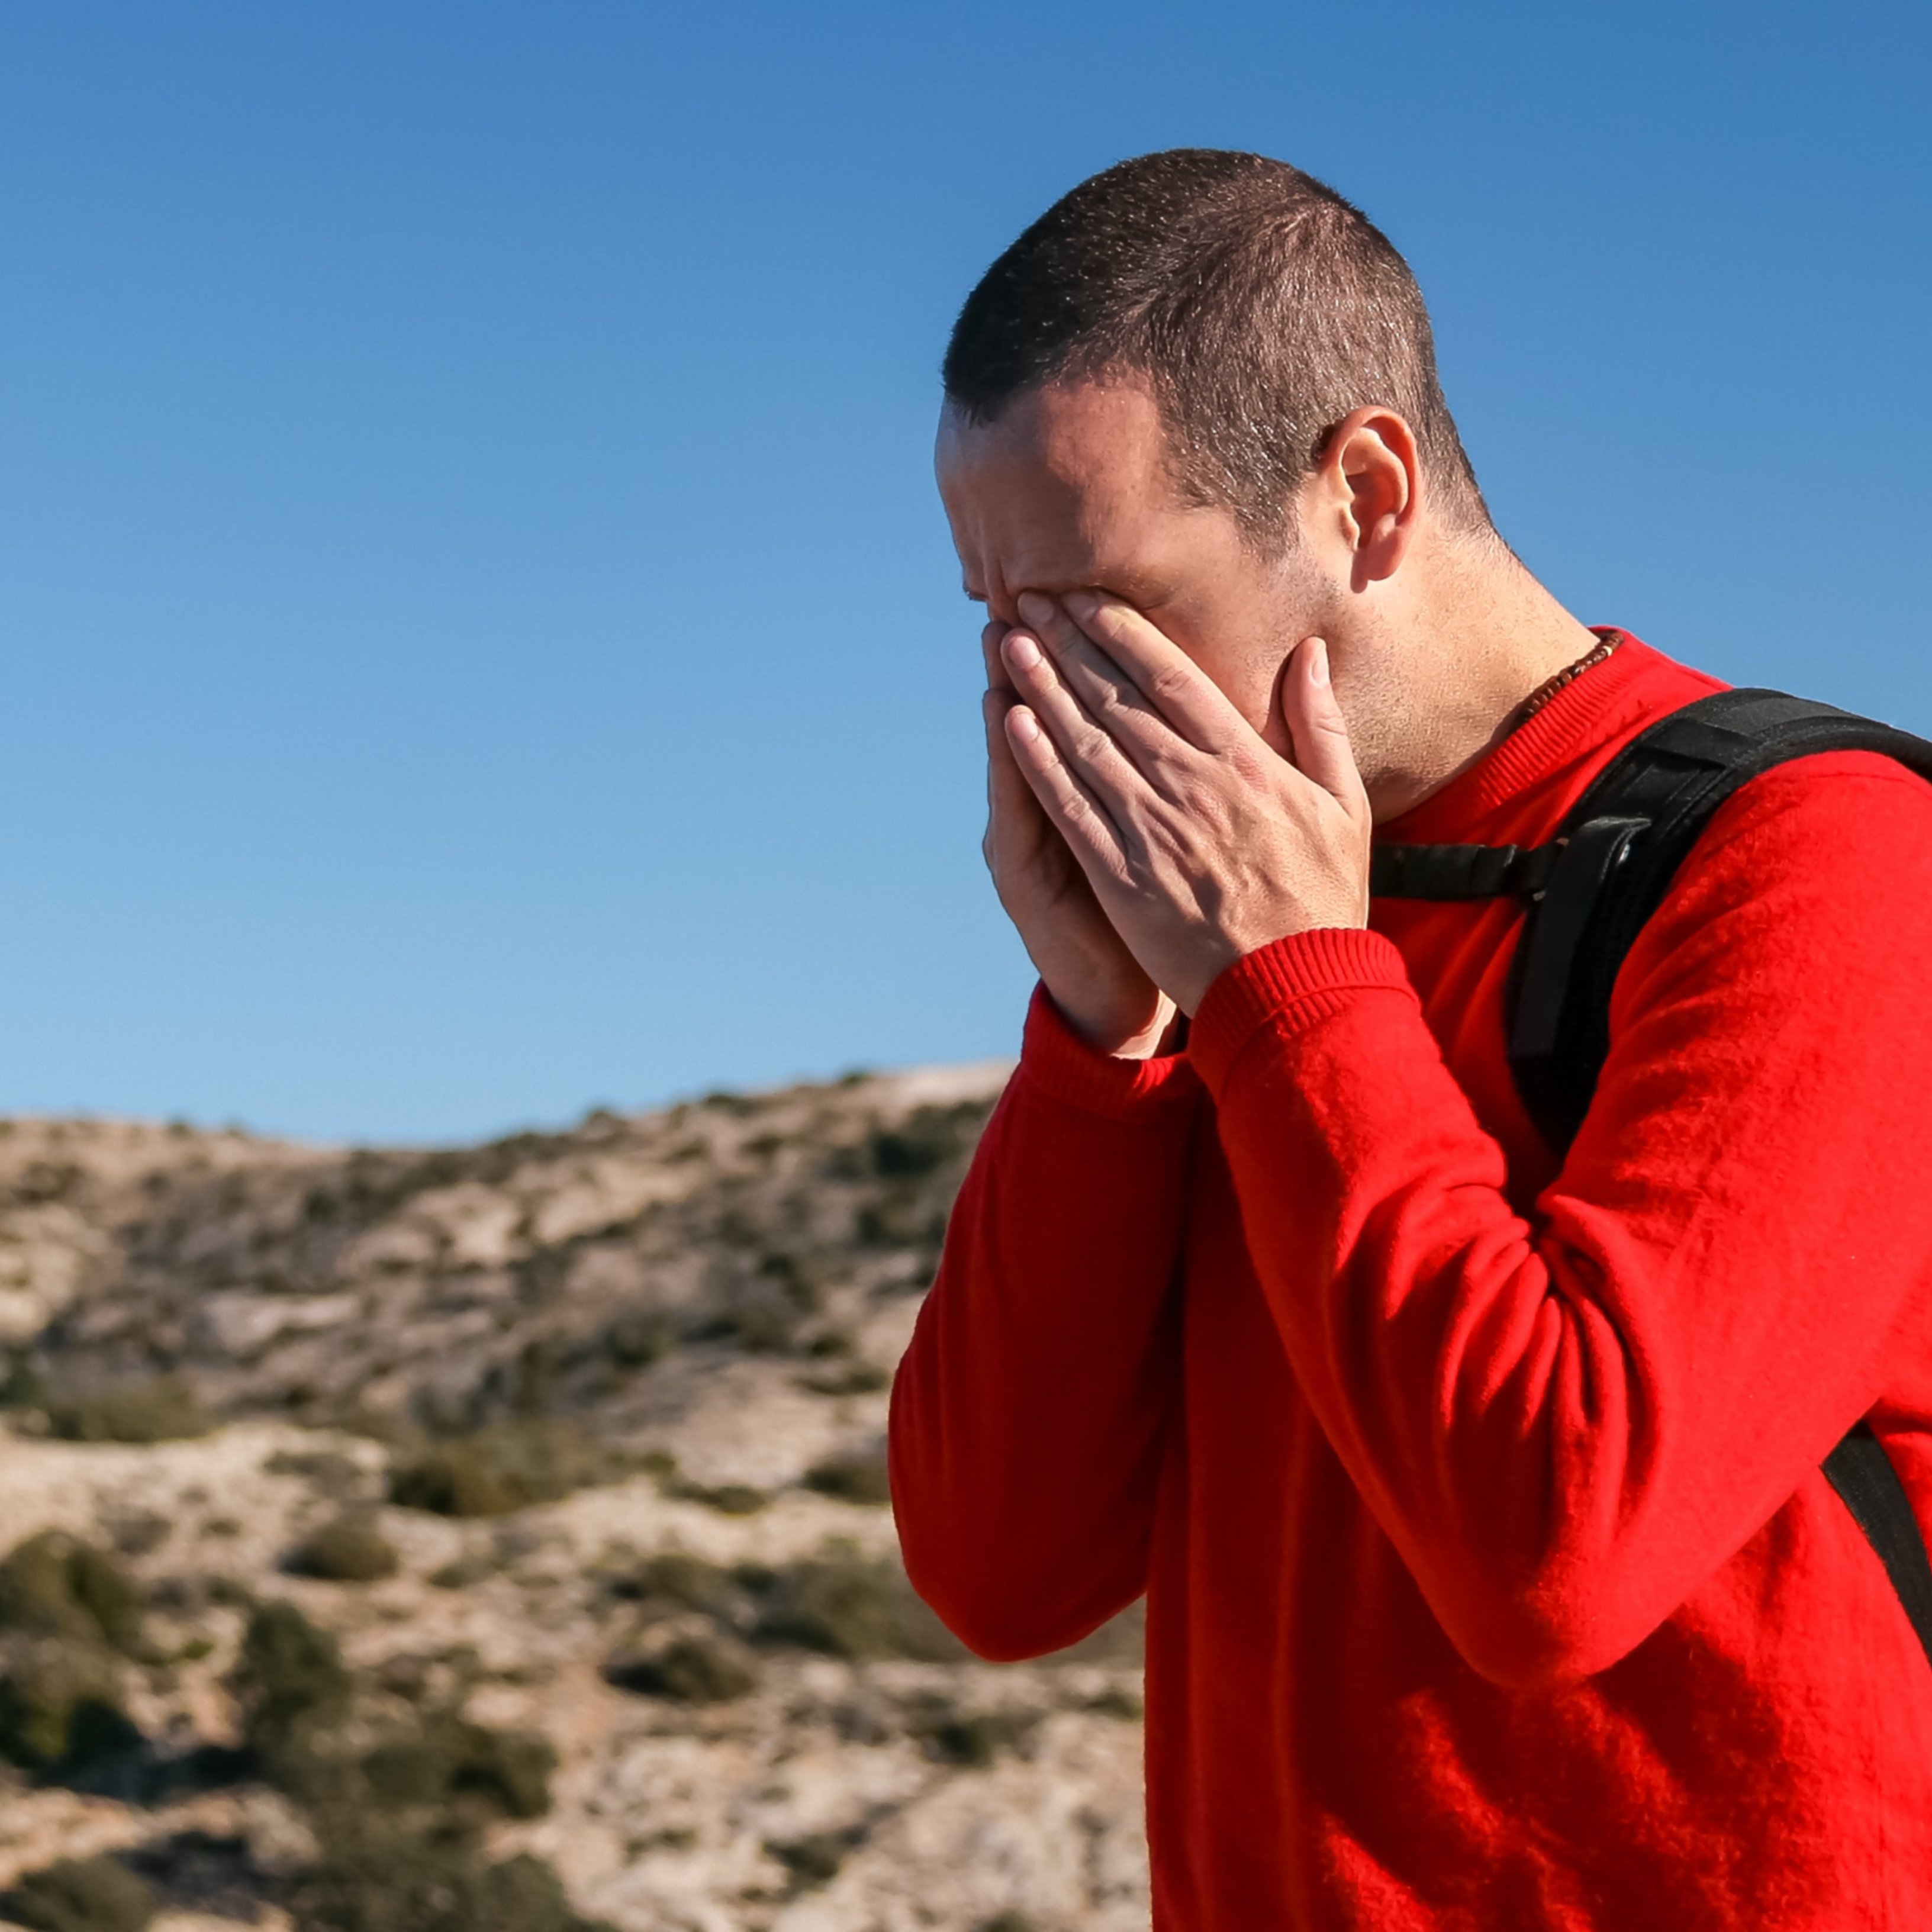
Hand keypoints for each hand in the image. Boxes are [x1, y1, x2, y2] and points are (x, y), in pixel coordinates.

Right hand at [977, 619, 1177, 1056]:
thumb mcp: (1183, 846)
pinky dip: (1017, 764)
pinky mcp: (1029, 877)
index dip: (1098, 655)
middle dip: (1048, 655)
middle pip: (1059, 718)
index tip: (1093, 595)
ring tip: (1006, 632)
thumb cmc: (1171, 927)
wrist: (1130, 1002)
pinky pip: (1024, 810)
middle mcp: (1069, 808)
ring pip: (1029, 751)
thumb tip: (1229, 725)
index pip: (1106, 710)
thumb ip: (1198, 783)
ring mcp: (1041, 840)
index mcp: (1119, 795)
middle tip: (1032, 591)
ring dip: (1017, 690)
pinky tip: (1007, 719)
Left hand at [999, 590, 1370, 1014]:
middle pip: (1117, 698)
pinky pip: (1071, 810)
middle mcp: (1193, 786)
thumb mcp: (1343, 805)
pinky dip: (1039, 764)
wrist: (1294, 990)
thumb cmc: (1324, 901)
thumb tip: (1310, 653)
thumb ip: (1321, 725)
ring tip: (1009, 642)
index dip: (1122, 630)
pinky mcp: (1122, 879)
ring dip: (1041, 689)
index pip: (1172, 677)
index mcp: (1246, 763)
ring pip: (1085, 743)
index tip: (1085, 594)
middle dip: (1068, 642)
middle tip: (1028, 595)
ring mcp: (1153, 832)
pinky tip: (1011, 724)